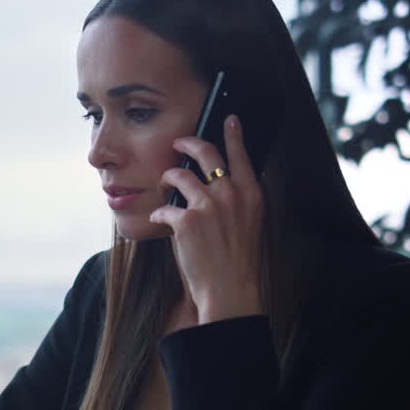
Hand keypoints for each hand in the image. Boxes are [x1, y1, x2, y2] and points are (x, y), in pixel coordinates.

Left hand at [149, 114, 264, 323]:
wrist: (230, 290)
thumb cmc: (238, 263)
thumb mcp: (249, 225)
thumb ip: (236, 201)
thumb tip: (216, 184)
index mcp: (251, 195)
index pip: (241, 154)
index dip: (233, 133)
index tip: (228, 118)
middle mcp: (231, 194)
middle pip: (205, 153)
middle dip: (188, 143)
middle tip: (178, 143)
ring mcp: (208, 205)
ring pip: (178, 176)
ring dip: (167, 179)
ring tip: (163, 185)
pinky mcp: (186, 221)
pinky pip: (164, 209)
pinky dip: (158, 216)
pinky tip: (159, 224)